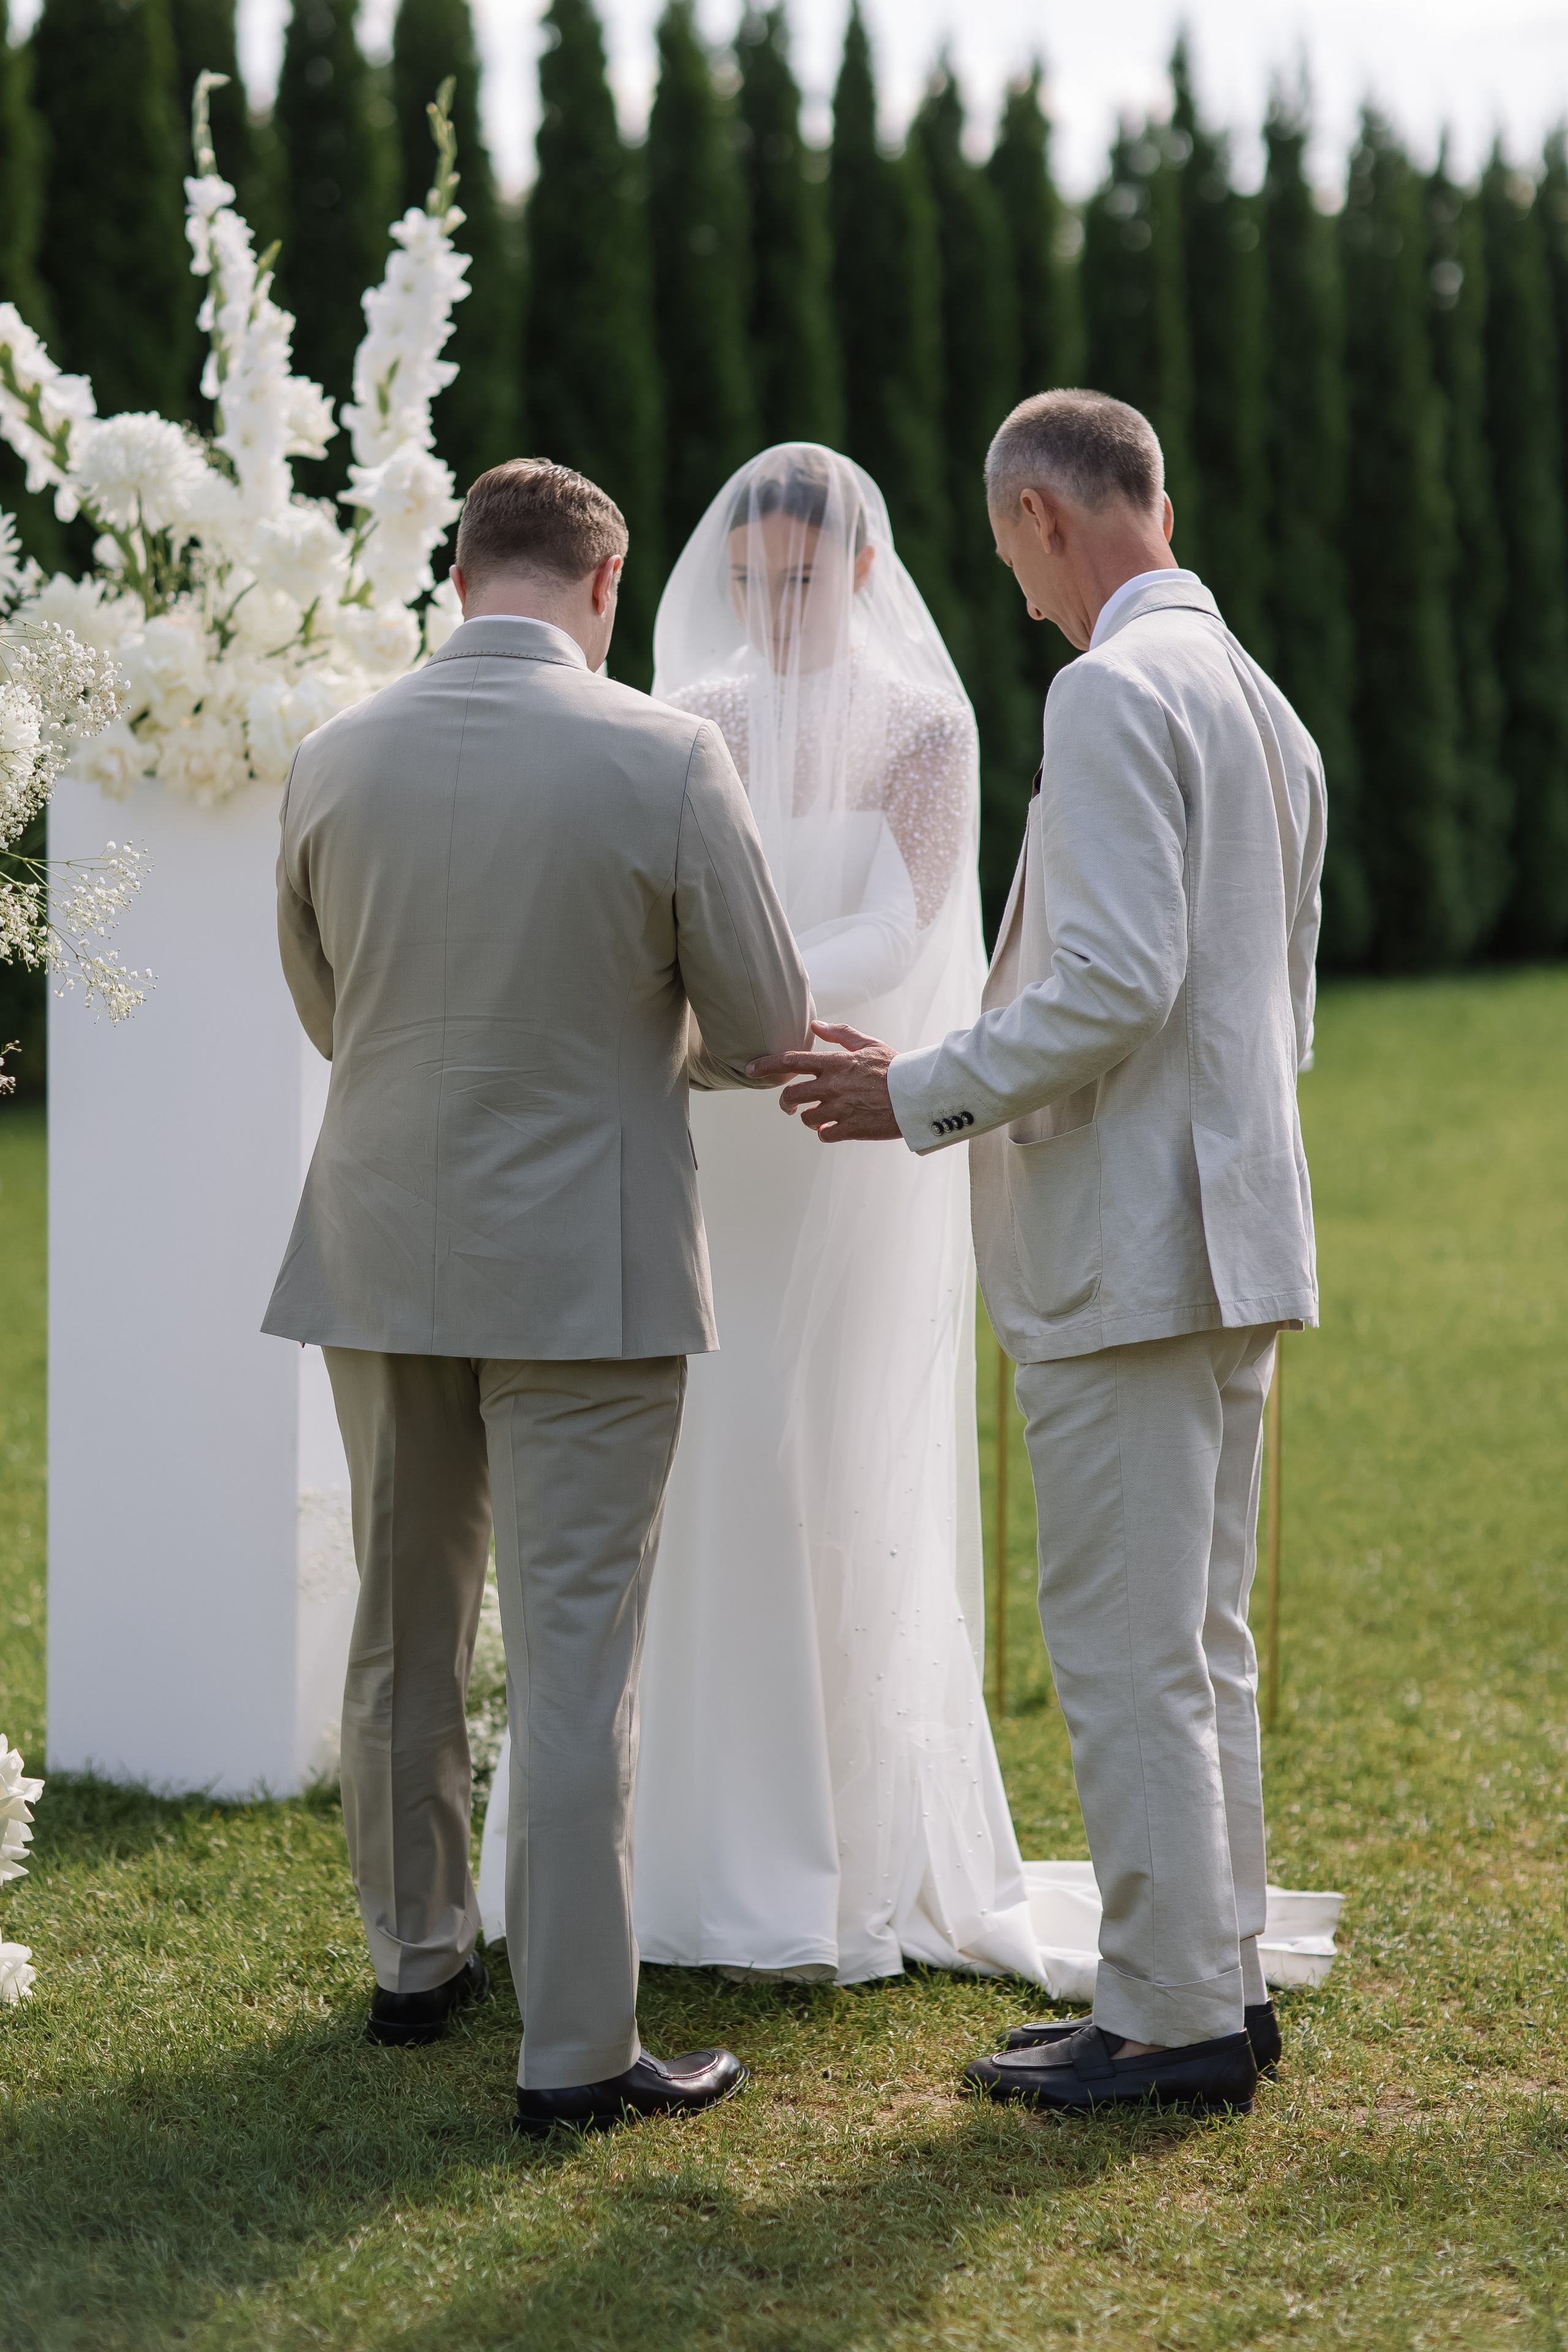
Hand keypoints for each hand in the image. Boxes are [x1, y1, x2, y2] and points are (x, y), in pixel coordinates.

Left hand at [746, 1022, 902, 1142]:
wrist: (917, 1094)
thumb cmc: (894, 1068)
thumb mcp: (868, 1044)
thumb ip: (840, 1035)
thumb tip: (815, 1025)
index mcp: (835, 1063)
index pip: (791, 1061)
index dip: (765, 1066)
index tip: (749, 1070)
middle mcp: (832, 1086)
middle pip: (791, 1094)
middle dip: (786, 1101)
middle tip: (790, 1104)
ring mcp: (840, 1109)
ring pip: (806, 1118)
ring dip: (808, 1118)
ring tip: (820, 1117)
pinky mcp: (850, 1129)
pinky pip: (824, 1134)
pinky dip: (825, 1133)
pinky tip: (833, 1129)